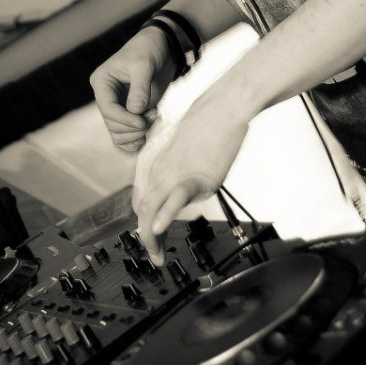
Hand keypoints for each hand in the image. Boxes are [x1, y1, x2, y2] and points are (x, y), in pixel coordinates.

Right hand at [90, 27, 176, 151]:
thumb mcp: (144, 65)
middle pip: (112, 125)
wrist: (163, 48)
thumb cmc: (149, 49)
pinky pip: (125, 136)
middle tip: (154, 115)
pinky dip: (135, 142)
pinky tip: (147, 136)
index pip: (107, 109)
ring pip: (118, 134)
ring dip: (137, 134)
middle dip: (133, 127)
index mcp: (102, 82)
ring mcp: (119, 106)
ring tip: (155, 117)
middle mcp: (106, 96)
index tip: (143, 122)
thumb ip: (140, 89)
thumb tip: (136, 112)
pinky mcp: (130, 113)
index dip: (124, 119)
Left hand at [133, 84, 248, 263]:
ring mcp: (174, 175)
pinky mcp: (193, 176)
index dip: (145, 223)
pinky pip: (174, 200)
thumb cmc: (208, 124)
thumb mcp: (186, 149)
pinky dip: (165, 216)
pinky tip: (160, 229)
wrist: (222, 108)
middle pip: (143, 211)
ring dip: (151, 237)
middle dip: (146, 238)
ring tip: (157, 256)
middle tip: (155, 256)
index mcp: (156, 166)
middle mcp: (160, 172)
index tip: (152, 237)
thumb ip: (181, 169)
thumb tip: (187, 185)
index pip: (143, 201)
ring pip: (152, 209)